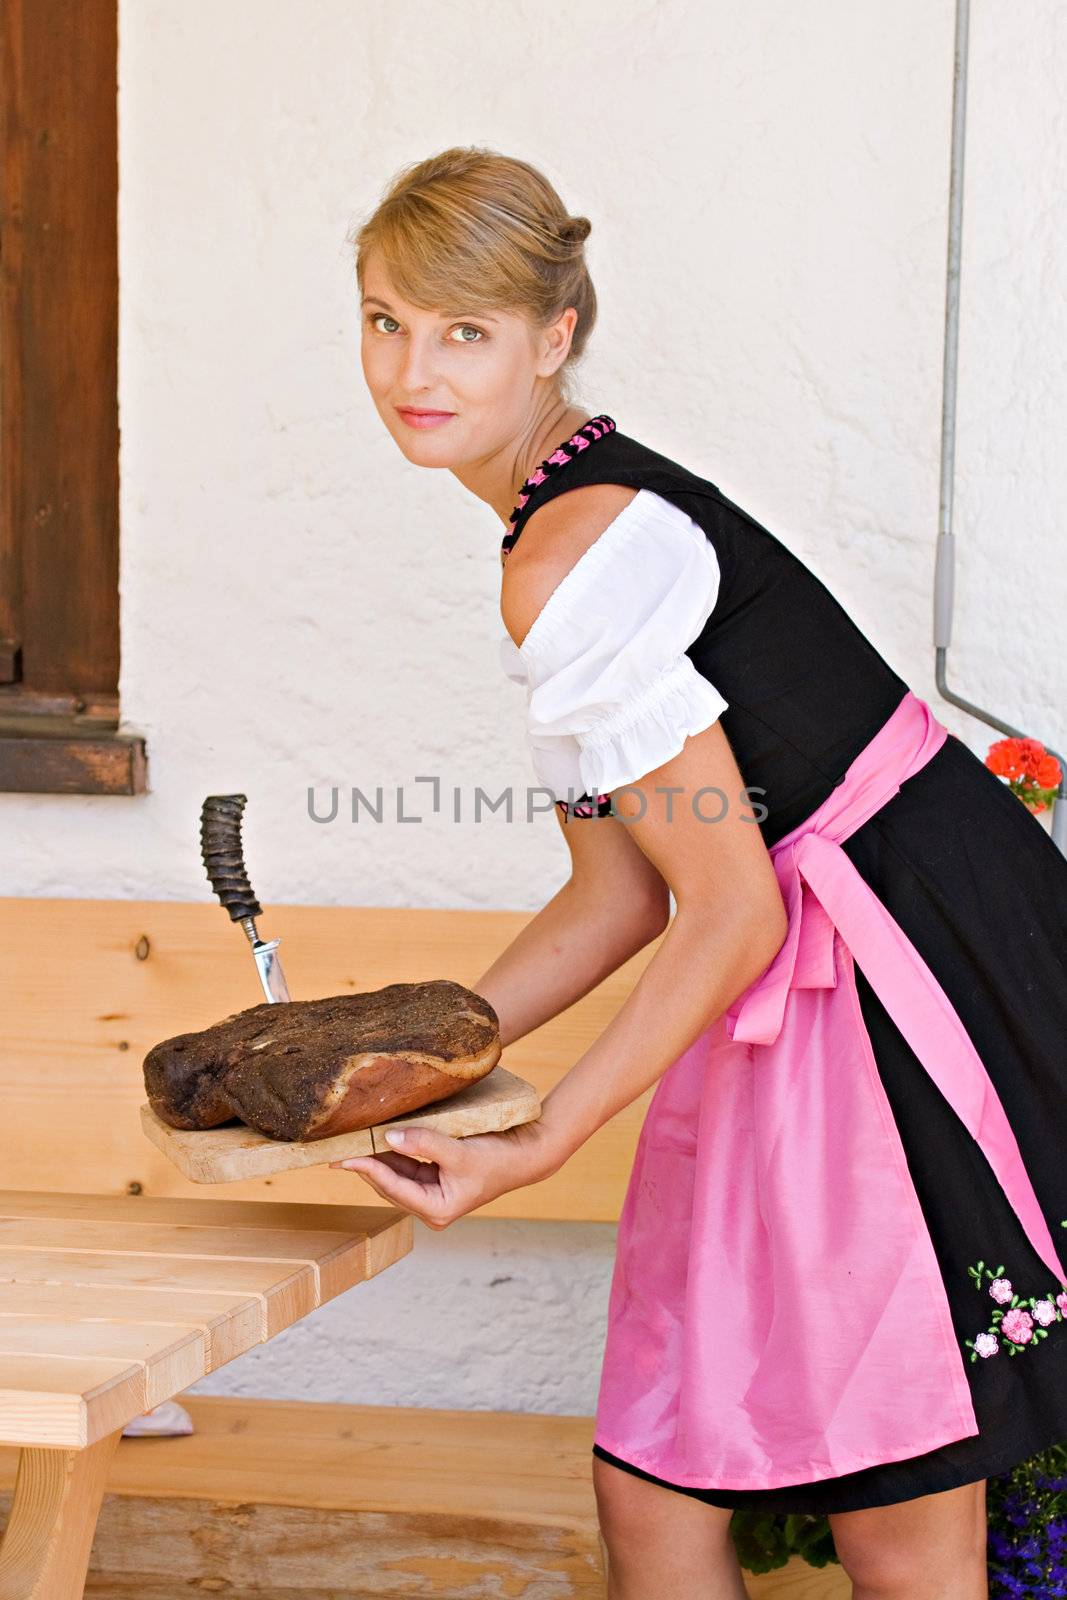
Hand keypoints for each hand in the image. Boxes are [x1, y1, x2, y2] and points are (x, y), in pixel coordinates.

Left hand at [327, 1115, 558, 1228]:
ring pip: (396, 1173)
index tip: (344, 1156)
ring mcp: (433, 1192)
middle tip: (339, 1146)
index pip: (393, 1187)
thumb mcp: (459, 1152)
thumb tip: (389, 1138)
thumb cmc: (497, 1158)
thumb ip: (424, 1143)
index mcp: (436, 1210)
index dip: (367, 1169)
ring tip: (352, 1140)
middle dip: (367, 1164)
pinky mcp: (436, 1177)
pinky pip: (407, 1165)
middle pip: (389, 1183)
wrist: (525, 1154)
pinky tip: (378, 1138)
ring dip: (378, 1157)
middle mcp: (431, 1205)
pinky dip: (394, 1152)